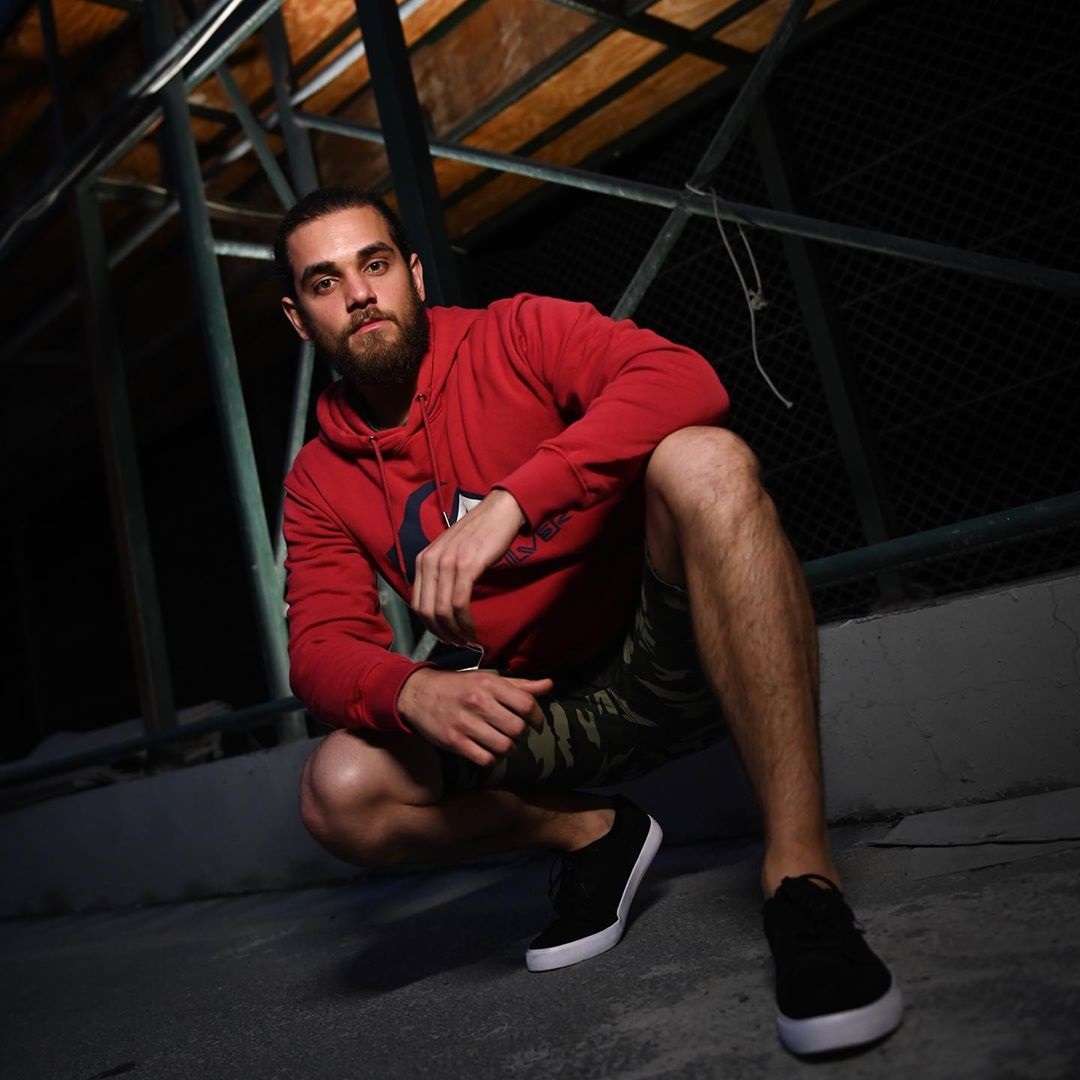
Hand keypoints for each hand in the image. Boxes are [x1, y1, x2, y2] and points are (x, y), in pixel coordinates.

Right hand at [398, 668, 553, 766]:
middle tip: (516, 733)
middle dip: (522, 735)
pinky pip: (485, 759)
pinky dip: (492, 759)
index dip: (537, 717)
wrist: (418, 693)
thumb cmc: (459, 686)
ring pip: (504, 747)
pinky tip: (488, 751)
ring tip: (503, 742)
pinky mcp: (454, 741)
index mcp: (489, 684)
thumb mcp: (488, 679)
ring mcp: (465, 723)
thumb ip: (520, 686)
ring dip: (508, 748)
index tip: (535, 722)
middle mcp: (478, 702)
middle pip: (517, 729)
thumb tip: (549, 685)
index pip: (526, 705)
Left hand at [411, 488, 524, 645]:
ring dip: (454, 631)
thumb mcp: (450, 552)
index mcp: (423, 559)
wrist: (499, 513)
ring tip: (466, 639)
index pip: (416, 603)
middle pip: (426, 611)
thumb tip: (438, 603)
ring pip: (442, 610)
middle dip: (440, 633)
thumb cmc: (479, 534)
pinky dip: (465, 621)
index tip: (444, 635)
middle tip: (455, 643)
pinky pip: (459, 602)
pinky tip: (472, 628)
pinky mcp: (467, 566)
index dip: (428, 626)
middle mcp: (430, 561)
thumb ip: (440, 573)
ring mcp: (447, 563)